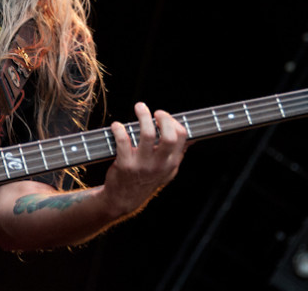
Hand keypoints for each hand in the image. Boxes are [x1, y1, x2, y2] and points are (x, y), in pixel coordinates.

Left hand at [102, 102, 187, 218]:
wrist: (123, 199)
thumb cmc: (146, 180)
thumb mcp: (167, 171)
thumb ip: (177, 154)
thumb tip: (190, 137)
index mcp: (171, 163)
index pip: (182, 136)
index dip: (173, 121)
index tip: (163, 117)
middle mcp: (159, 164)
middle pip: (169, 136)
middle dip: (164, 118)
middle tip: (156, 112)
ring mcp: (142, 165)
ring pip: (147, 134)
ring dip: (143, 116)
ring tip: (139, 107)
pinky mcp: (125, 165)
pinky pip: (123, 141)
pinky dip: (119, 129)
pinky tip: (117, 125)